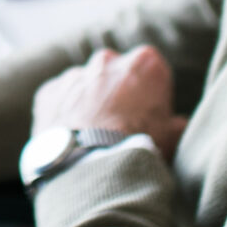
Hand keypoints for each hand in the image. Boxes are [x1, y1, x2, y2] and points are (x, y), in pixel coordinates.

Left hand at [31, 46, 187, 161]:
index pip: (151, 72)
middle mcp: (107, 60)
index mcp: (145, 62)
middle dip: (117, 93)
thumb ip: (175, 124)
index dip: (151, 96)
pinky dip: (64, 114)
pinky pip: (59, 100)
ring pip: (84, 85)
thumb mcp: (171, 138)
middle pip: (115, 73)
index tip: (150, 118)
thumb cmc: (138, 148)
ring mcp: (73, 74)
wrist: (93, 166)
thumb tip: (177, 125)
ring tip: (93, 137)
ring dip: (89, 103)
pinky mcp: (48, 92)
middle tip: (120, 126)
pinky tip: (72, 138)